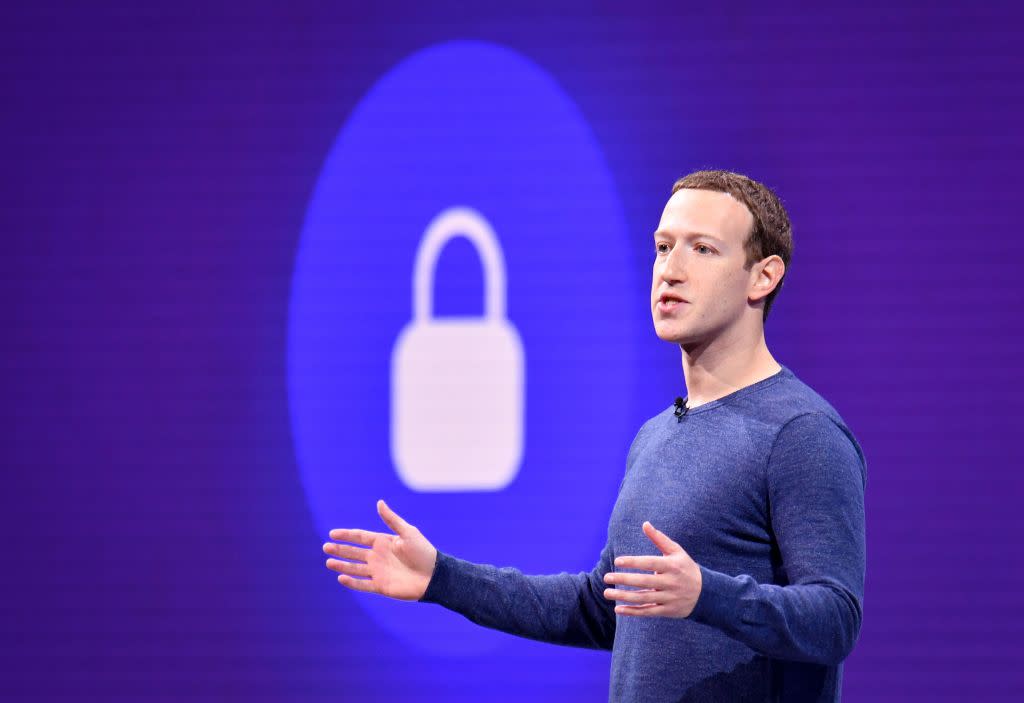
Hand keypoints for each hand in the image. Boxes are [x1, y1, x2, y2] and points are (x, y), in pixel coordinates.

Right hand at [323, 499, 437, 601]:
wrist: (433, 576)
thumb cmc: (423, 552)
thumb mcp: (407, 532)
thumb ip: (391, 520)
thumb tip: (379, 502)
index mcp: (383, 542)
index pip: (360, 537)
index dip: (346, 535)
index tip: (332, 533)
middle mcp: (378, 556)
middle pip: (354, 552)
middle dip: (340, 549)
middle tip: (325, 547)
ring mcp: (378, 571)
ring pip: (355, 568)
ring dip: (342, 565)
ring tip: (328, 562)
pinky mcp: (381, 586)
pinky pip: (363, 584)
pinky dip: (352, 582)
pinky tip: (341, 578)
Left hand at [602, 521, 702, 617]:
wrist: (706, 593)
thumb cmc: (685, 568)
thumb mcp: (676, 551)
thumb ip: (659, 539)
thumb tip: (645, 524)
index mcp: (672, 566)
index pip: (650, 563)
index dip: (633, 562)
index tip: (617, 561)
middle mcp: (671, 582)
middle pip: (644, 582)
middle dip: (624, 580)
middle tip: (606, 577)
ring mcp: (669, 598)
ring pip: (643, 598)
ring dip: (624, 596)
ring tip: (607, 592)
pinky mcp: (667, 611)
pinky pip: (648, 612)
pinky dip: (633, 612)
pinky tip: (618, 609)